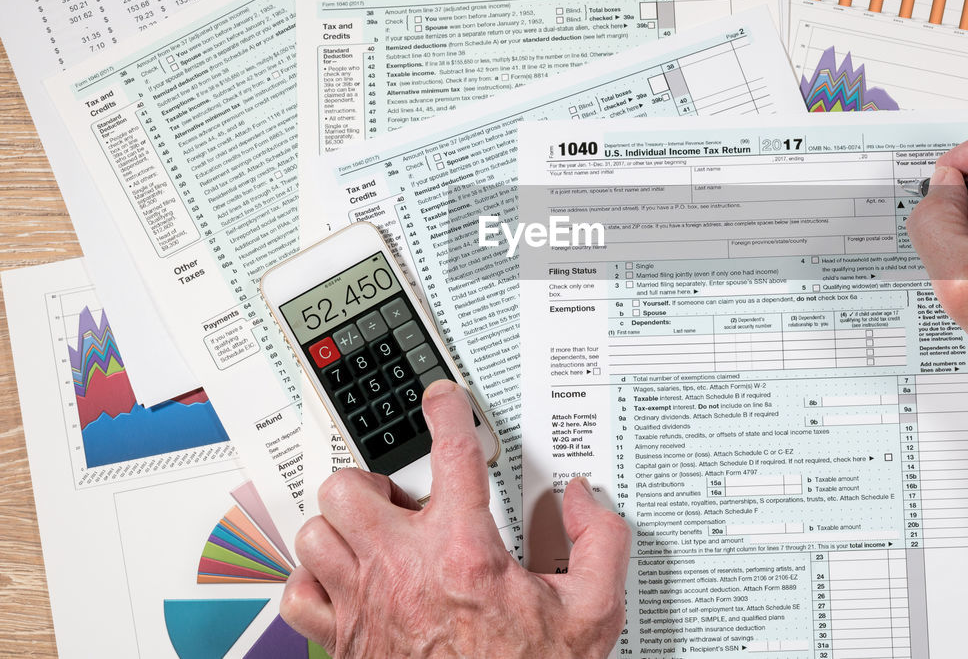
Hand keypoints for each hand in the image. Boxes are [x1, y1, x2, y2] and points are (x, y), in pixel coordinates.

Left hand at [281, 379, 630, 657]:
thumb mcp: (593, 612)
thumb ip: (600, 544)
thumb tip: (583, 501)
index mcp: (464, 553)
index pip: (451, 454)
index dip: (447, 412)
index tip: (443, 400)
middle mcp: (403, 571)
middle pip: (348, 487)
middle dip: (370, 481)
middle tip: (398, 496)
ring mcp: (365, 604)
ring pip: (316, 531)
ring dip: (339, 524)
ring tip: (371, 532)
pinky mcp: (343, 640)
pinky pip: (298, 592)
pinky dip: (312, 579)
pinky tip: (342, 579)